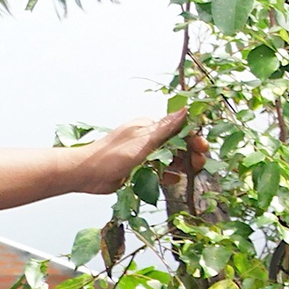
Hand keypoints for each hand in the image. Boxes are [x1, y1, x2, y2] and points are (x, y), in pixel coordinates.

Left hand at [77, 109, 201, 195]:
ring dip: (182, 165)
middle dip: (190, 153)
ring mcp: (144, 155)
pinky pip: (159, 171)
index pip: (179, 129)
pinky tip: (174, 180)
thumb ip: (167, 127)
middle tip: (200, 163)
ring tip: (191, 172)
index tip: (203, 147)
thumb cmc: (111, 154)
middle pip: (177, 144)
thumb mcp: (143, 140)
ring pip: (170, 159)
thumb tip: (186, 109)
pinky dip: (168, 175)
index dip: (193, 137)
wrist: (85, 174)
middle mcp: (148, 139)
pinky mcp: (139, 170)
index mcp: (149, 127)